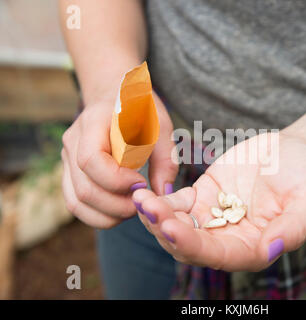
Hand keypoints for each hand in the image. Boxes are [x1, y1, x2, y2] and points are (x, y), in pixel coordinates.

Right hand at [61, 93, 176, 228]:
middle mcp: (73, 141)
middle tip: (142, 203)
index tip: (142, 182)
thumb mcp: (160, 126)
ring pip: (76, 202)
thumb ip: (165, 159)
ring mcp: (66, 159)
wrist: (114, 96)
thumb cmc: (140, 110)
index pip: (91, 160)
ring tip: (133, 208)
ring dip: (108, 215)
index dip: (116, 180)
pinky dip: (97, 215)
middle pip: (84, 188)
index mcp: (93, 122)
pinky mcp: (69, 173)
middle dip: (117, 205)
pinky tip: (120, 210)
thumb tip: (163, 193)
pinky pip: (75, 204)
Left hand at [132, 132, 305, 271]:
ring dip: (156, 218)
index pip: (218, 255)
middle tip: (147, 208)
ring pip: (177, 227)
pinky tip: (145, 192)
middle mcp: (229, 239)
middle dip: (165, 231)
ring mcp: (213, 219)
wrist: (293, 152)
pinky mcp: (202, 198)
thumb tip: (271, 249)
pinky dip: (160, 201)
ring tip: (140, 199)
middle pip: (189, 246)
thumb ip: (294, 228)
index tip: (171, 228)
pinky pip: (176, 205)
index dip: (193, 245)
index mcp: (253, 247)